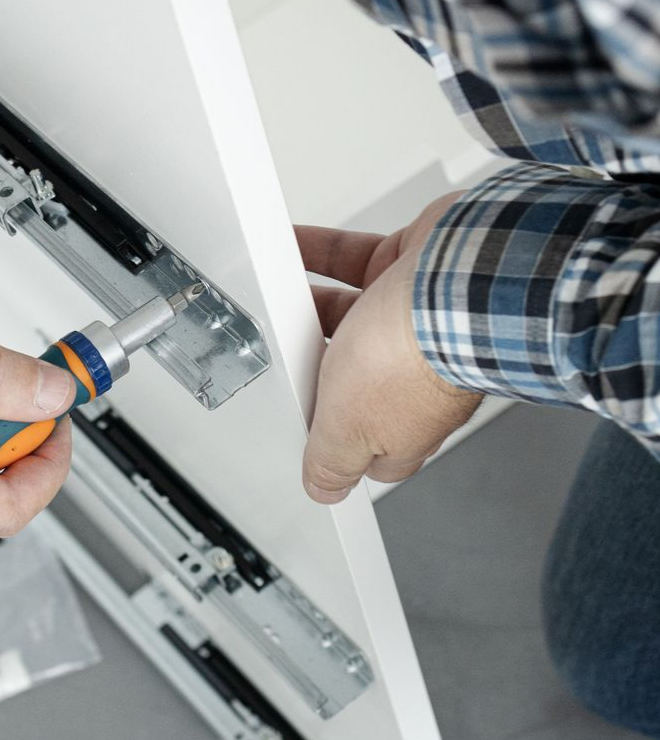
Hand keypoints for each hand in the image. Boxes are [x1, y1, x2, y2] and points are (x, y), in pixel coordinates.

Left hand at [296, 192, 481, 503]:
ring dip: (310, 304)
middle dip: (312, 361)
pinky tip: (291, 248)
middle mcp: (411, 374)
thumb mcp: (350, 428)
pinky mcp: (411, 273)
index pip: (365, 447)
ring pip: (349, 315)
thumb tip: (325, 490)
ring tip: (275, 296)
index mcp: (400, 423)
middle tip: (279, 353)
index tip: (304, 434)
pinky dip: (319, 255)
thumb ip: (333, 461)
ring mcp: (413, 320)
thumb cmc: (418, 356)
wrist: (464, 277)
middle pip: (348, 375)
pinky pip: (353, 263)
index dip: (331, 441)